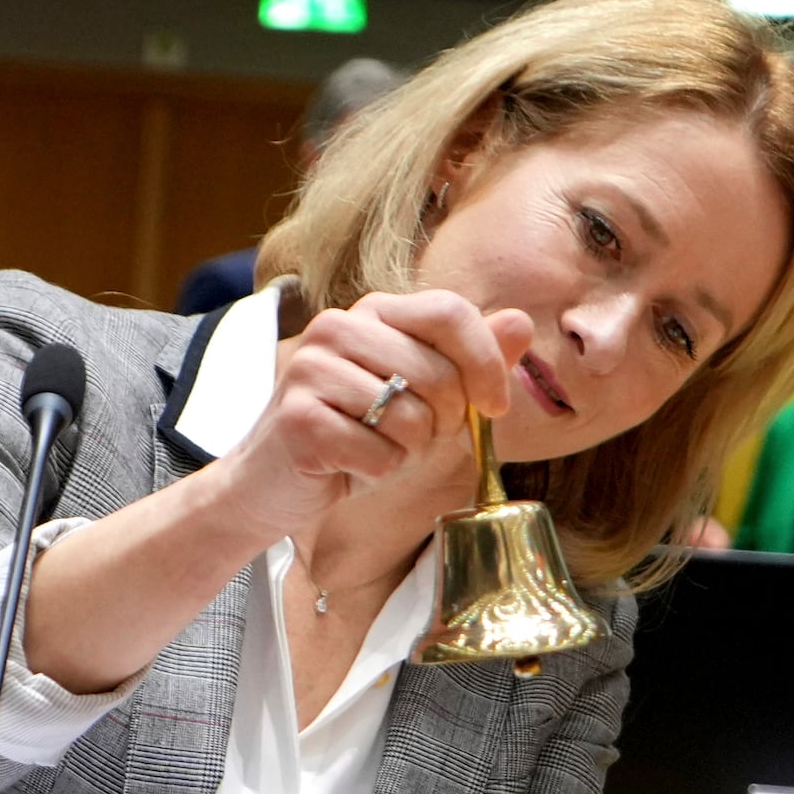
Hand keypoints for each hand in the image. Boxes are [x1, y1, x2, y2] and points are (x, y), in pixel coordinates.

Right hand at [216, 289, 532, 538]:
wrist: (272, 482)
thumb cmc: (354, 434)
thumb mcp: (421, 394)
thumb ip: (470, 358)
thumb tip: (522, 321)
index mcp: (372, 311)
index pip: (450, 312)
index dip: (485, 362)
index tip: (493, 406)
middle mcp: (337, 328)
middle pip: (438, 373)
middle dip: (444, 422)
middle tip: (413, 436)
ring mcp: (311, 370)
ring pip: (411, 418)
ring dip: (407, 450)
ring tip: (374, 447)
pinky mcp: (298, 418)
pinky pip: (379, 454)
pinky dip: (377, 472)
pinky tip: (348, 466)